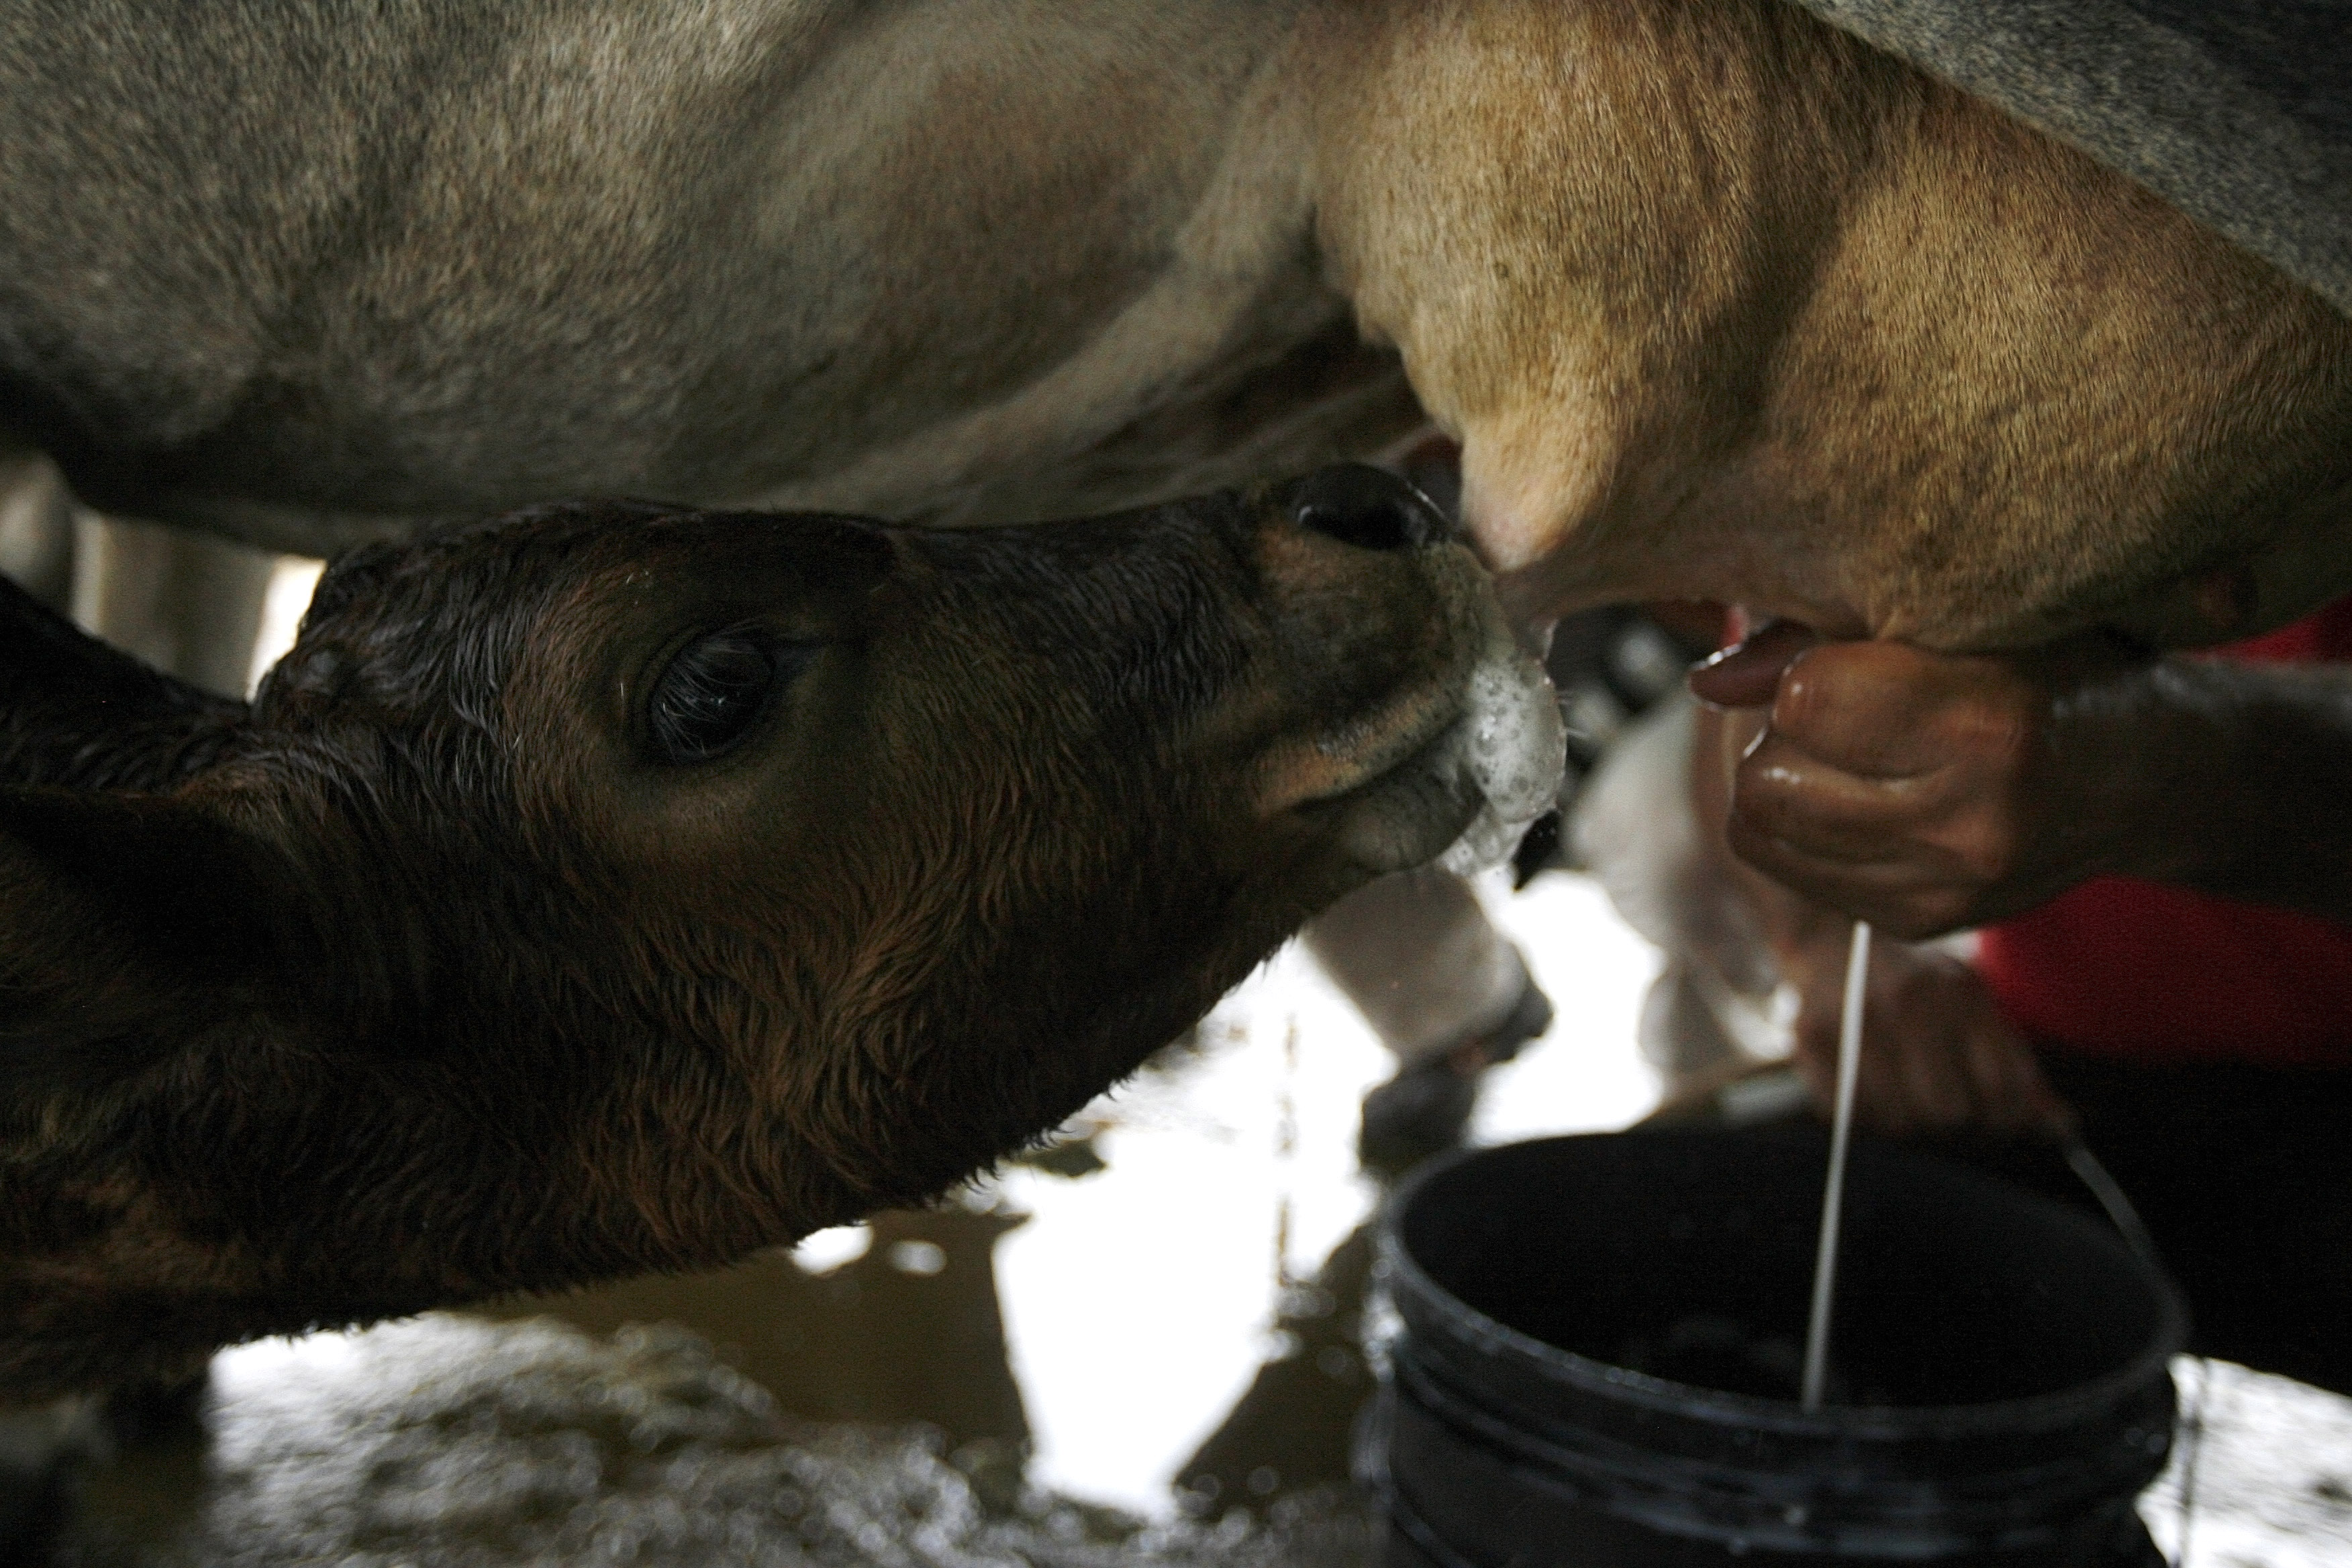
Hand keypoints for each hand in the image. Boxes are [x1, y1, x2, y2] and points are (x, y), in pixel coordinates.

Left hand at [1687, 624, 2179, 939]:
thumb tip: (1705, 679)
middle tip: (1839, 711)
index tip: (1847, 660)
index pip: (1804, 701)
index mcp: (1988, 727)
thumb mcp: (1968, 619)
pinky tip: (1861, 795)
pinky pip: (1790, 870)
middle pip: (1766, 778)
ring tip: (1846, 752)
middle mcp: (1966, 825)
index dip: (1806, 670)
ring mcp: (1941, 890)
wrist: (2142, 777)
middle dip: (1780, 734)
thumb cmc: (2049, 672)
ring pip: (1761, 831)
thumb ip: (1819, 634)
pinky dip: (1801, 827)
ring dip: (1779, 781)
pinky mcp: (1917, 925)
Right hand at [1785, 934, 2073, 1139]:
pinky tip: (1872, 1095)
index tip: (1996, 1117)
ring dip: (1909, 1126)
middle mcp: (1907, 1005)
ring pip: (1898, 1123)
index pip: (2002, 1090)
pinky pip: (1848, 1116)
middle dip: (1956, 1124)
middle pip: (1949, 1113)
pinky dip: (1864, 1118)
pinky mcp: (1809, 1039)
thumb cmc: (1917, 984)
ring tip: (1909, 1102)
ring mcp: (1855, 1022)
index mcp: (1959, 993)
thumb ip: (2017, 1067)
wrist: (1833, 940)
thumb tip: (2061, 1128)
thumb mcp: (1975, 1008)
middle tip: (1949, 1112)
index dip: (2006, 1119)